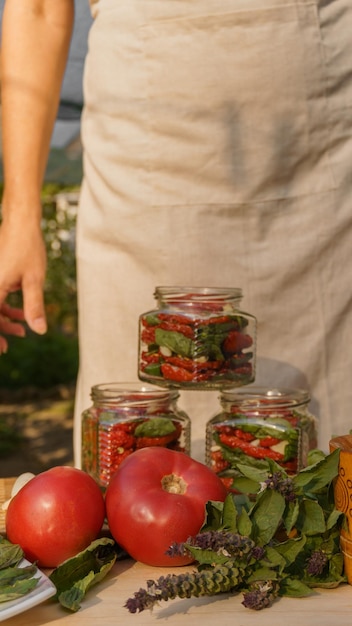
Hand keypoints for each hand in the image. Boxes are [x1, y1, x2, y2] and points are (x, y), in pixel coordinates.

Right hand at [0, 213, 46, 353]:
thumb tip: (39, 330)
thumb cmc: (28, 248)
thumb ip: (34, 306)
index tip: (4, 349)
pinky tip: (22, 313)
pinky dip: (5, 306)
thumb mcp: (34, 280)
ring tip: (23, 329)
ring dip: (4, 319)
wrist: (20, 223)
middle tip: (8, 346)